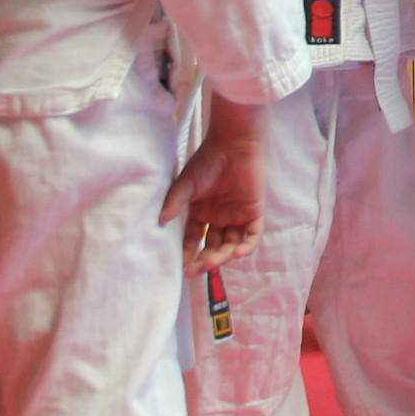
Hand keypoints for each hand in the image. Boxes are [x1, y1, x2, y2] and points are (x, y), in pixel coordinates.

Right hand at [161, 94, 265, 273]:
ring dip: (223, 256)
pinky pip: (251, 236)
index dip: (189, 254)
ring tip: (212, 262)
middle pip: (212, 247)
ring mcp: (237, 217)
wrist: (233, 145)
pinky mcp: (254, 213)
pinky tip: (236, 253)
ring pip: (230, 245)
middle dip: (205, 260)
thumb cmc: (207, 161)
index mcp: (201, 213)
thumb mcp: (186, 184)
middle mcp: (219, 218)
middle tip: (197, 270)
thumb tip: (161, 220)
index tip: (183, 268)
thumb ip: (175, 202)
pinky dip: (245, 247)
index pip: (194, 240)